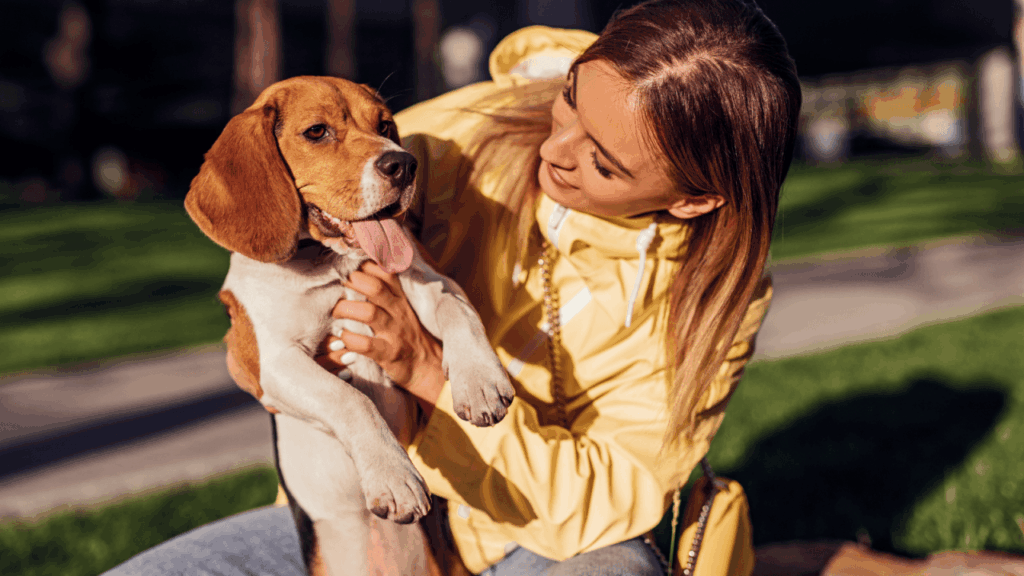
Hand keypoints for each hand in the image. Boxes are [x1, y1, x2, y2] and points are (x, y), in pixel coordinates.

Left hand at [329, 260, 445, 417]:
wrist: (427, 366)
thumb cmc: (407, 335)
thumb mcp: (401, 308)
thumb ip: (385, 290)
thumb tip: (358, 272)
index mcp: (400, 298)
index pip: (384, 272)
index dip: (363, 266)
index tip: (346, 269)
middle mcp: (398, 311)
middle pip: (374, 287)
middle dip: (351, 283)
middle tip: (335, 289)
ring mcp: (394, 332)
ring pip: (368, 313)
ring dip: (345, 309)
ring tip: (334, 313)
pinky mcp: (389, 354)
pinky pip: (366, 344)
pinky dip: (349, 340)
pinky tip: (342, 338)